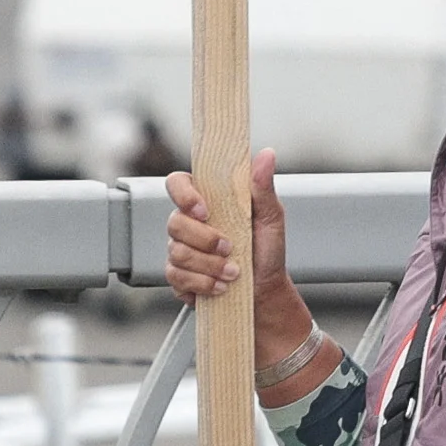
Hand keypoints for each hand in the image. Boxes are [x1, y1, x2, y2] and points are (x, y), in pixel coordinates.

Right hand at [164, 150, 315, 373]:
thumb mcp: (271, 217)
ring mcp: (180, 251)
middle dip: (205, 240)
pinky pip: (177, 277)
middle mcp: (189, 224)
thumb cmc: (267, 251)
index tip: (204, 211)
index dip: (184, 195)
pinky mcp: (178, 277)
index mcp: (208, 202)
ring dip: (210, 265)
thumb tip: (267, 154)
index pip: (178, 184)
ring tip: (234, 271)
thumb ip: (263, 187)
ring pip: (176, 253)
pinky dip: (203, 283)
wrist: (265, 292)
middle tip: (231, 248)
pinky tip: (221, 286)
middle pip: (174, 222)